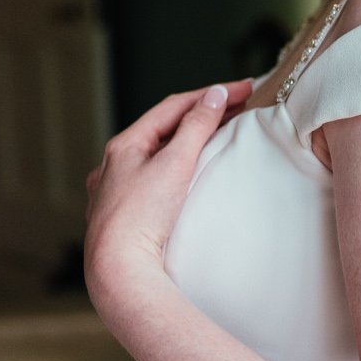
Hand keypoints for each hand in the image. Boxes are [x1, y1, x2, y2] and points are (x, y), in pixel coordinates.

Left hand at [84, 77, 253, 315]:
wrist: (119, 271)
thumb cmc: (143, 218)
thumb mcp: (175, 164)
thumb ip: (196, 126)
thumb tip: (215, 96)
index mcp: (124, 146)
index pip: (173, 107)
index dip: (212, 94)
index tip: (247, 89)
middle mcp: (113, 166)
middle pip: (163, 130)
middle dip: (201, 116)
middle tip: (239, 108)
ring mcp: (114, 193)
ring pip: (154, 157)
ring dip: (186, 142)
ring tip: (216, 137)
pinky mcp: (122, 218)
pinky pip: (150, 183)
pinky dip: (173, 171)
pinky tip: (183, 179)